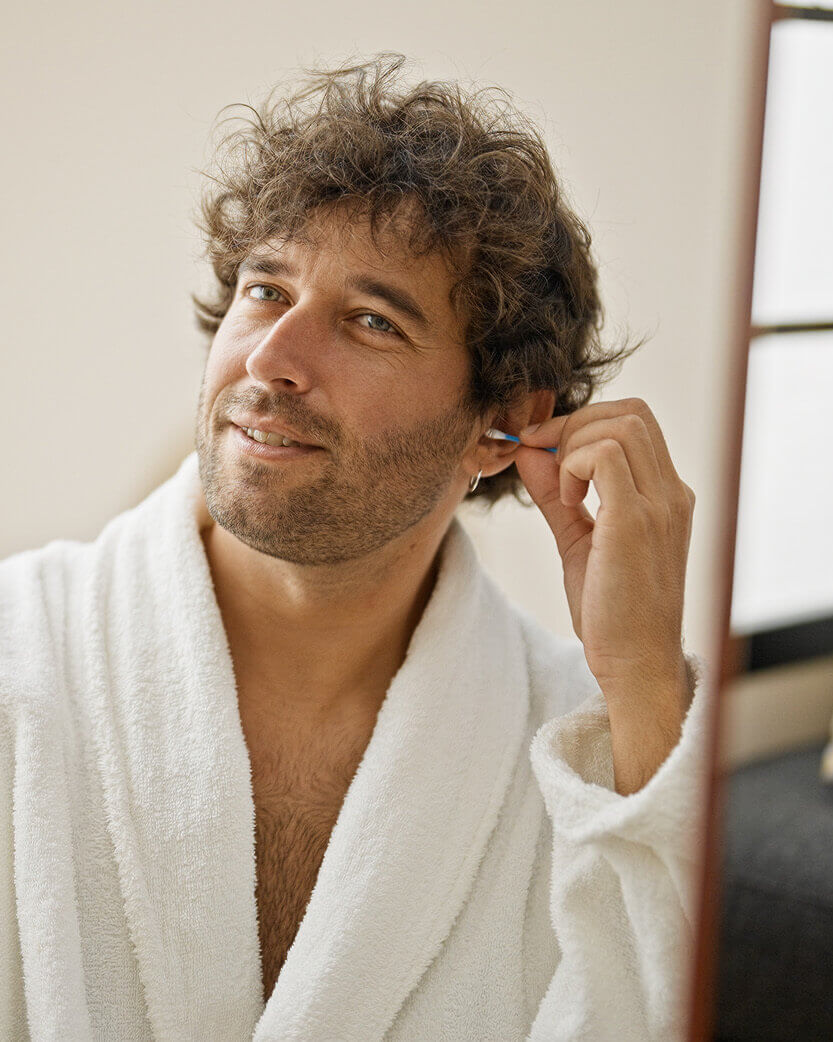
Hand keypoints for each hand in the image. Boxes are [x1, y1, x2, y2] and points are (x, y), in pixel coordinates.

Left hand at [513, 398, 694, 704]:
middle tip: (543, 458)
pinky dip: (574, 465)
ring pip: (622, 425)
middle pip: (630, 413)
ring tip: (562, 492)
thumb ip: (555, 496)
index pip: (634, 422)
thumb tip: (528, 453)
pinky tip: (567, 501)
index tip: (544, 449)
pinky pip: (606, 456)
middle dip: (575, 423)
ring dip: (575, 444)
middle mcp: (670, 493)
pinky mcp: (637, 522)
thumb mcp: (577, 542)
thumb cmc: (612, 612)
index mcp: (665, 495)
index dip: (583, 422)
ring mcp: (660, 505)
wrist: (636, 665)